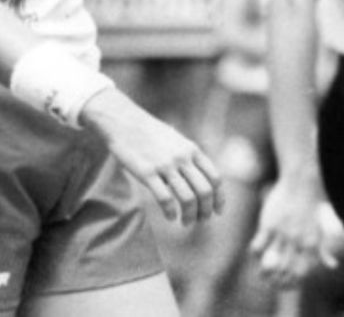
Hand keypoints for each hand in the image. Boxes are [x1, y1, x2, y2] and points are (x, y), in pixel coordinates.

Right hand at [80, 89, 223, 225]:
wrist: (124, 122)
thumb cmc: (150, 133)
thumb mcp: (176, 140)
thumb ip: (189, 157)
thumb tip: (198, 179)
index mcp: (192, 150)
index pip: (215, 178)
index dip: (219, 198)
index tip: (217, 211)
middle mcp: (182, 158)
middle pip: (205, 191)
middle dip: (206, 210)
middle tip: (202, 220)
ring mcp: (165, 165)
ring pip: (188, 198)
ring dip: (190, 215)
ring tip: (186, 222)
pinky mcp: (147, 173)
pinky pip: (165, 199)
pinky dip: (171, 212)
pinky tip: (170, 216)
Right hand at [249, 171, 338, 286]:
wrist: (302, 180)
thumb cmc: (314, 204)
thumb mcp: (322, 230)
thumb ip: (324, 250)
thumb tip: (332, 266)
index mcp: (311, 244)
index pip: (301, 274)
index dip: (292, 284)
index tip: (286, 284)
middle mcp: (297, 242)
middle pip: (284, 272)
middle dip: (277, 281)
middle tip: (272, 281)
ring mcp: (283, 234)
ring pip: (270, 263)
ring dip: (264, 272)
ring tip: (262, 273)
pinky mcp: (269, 225)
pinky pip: (258, 246)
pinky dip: (255, 253)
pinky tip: (255, 252)